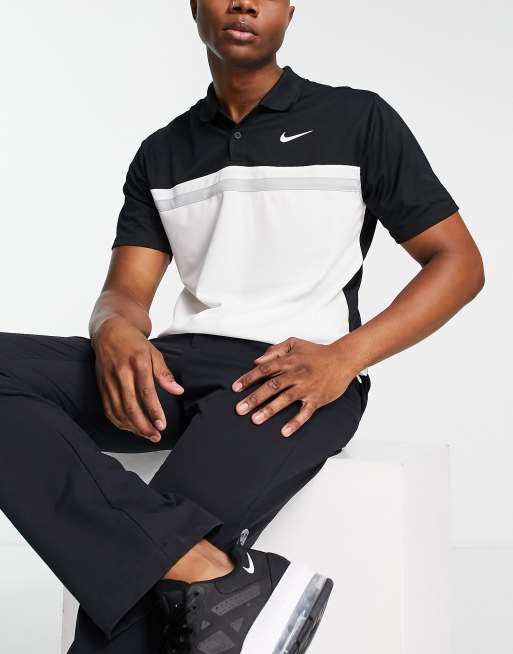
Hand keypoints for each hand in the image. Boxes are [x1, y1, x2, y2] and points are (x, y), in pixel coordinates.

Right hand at [92, 317, 183, 442]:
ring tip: (147, 435)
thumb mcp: (154, 353)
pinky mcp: (101, 386)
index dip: (154, 410)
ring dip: (132, 426)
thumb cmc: (134, 343)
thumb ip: (164, 374)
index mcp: (137, 362)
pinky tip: (131, 428)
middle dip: (143, 424)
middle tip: (155, 435)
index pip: (145, 391)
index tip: (162, 424)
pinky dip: (119, 422)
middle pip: (130, 405)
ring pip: (118, 410)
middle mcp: (121, 372)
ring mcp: (108, 380)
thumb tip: (178, 391)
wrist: (110, 332)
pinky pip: (108, 409)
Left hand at [231, 336, 356, 436]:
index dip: (248, 379)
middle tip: (239, 409)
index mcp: (288, 361)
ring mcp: (307, 387)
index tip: (235, 388)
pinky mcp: (317, 399)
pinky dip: (295, 422)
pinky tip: (285, 432)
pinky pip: (305, 413)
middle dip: (254, 398)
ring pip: (285, 399)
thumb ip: (275, 350)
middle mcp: (296, 374)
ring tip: (255, 420)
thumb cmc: (317, 352)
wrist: (343, 359)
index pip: (264, 370)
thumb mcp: (294, 343)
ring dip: (270, 410)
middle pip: (271, 386)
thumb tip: (257, 361)